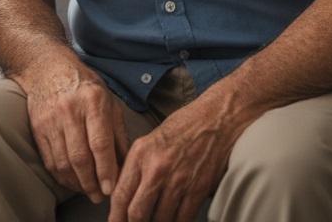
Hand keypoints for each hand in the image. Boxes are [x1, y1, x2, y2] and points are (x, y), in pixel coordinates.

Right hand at [20, 63, 130, 202]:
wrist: (47, 67)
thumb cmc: (84, 85)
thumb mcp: (108, 101)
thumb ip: (118, 133)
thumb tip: (126, 165)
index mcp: (92, 101)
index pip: (100, 143)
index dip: (106, 170)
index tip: (111, 189)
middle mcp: (70, 109)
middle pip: (80, 157)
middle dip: (91, 183)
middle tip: (99, 197)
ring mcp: (51, 118)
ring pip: (64, 162)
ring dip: (77, 183)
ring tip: (87, 191)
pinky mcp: (38, 127)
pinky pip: (49, 160)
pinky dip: (61, 177)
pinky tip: (72, 182)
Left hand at [107, 98, 231, 221]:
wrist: (215, 120)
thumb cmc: (182, 128)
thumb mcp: (150, 141)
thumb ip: (137, 167)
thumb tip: (127, 194)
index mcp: (140, 153)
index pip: (121, 193)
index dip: (116, 215)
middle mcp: (156, 168)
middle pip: (137, 213)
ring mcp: (178, 181)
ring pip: (160, 219)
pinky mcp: (198, 190)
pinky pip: (182, 219)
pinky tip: (174, 220)